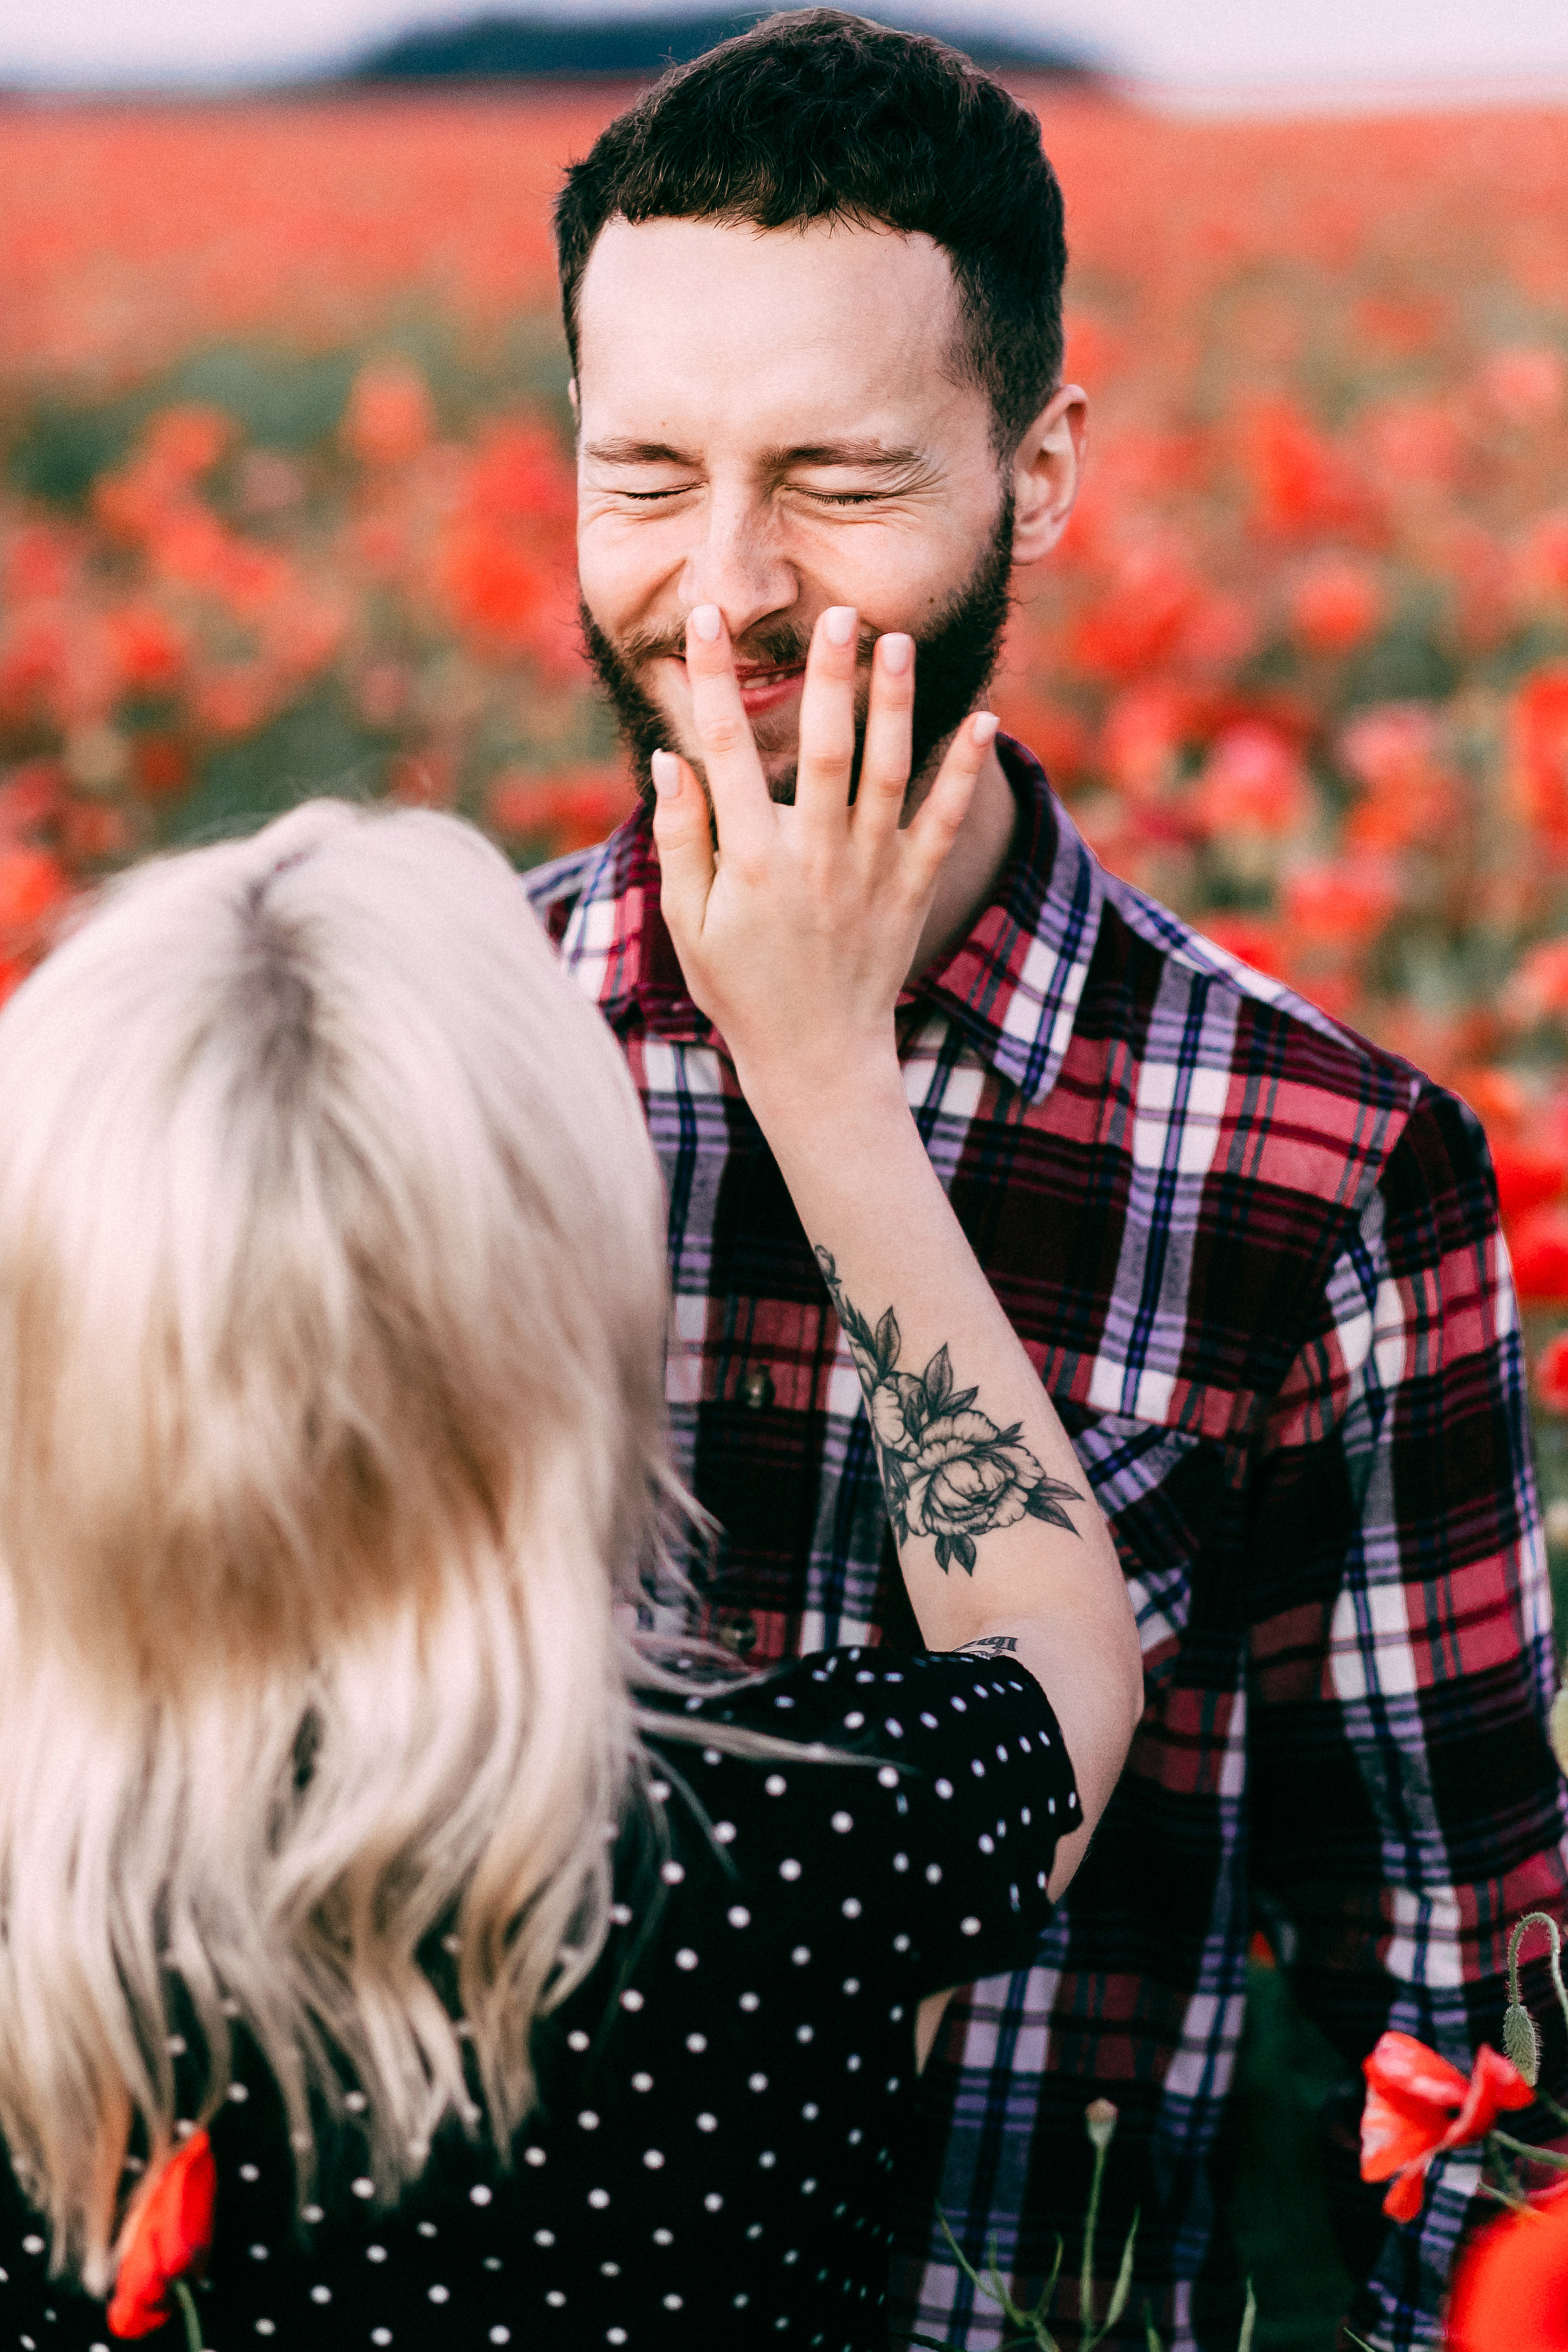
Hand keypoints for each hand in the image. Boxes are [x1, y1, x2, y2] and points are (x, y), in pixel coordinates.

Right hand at [650, 601, 996, 1117]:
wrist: (815, 1058)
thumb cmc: (740, 988)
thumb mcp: (689, 922)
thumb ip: (681, 838)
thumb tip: (668, 759)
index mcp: (751, 860)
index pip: (724, 751)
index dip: (714, 681)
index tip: (708, 620)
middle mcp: (814, 857)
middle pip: (822, 749)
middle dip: (827, 678)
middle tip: (836, 614)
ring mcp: (870, 872)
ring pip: (887, 774)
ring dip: (896, 706)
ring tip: (899, 641)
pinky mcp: (912, 890)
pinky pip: (944, 824)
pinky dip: (967, 774)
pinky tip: (986, 721)